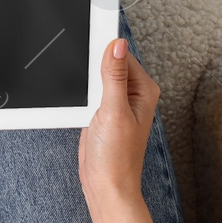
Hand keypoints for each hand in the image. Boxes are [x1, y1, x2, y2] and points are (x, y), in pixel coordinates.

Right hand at [78, 38, 159, 211]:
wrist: (105, 185)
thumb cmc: (117, 157)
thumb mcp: (114, 111)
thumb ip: (114, 76)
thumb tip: (117, 45)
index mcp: (143, 89)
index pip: (122, 54)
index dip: (104, 47)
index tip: (88, 37)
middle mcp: (132, 94)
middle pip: (107, 63)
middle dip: (92, 67)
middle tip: (86, 84)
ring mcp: (115, 102)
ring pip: (95, 78)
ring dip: (84, 83)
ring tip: (84, 100)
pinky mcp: (100, 112)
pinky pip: (88, 92)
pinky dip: (80, 94)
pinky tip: (78, 105)